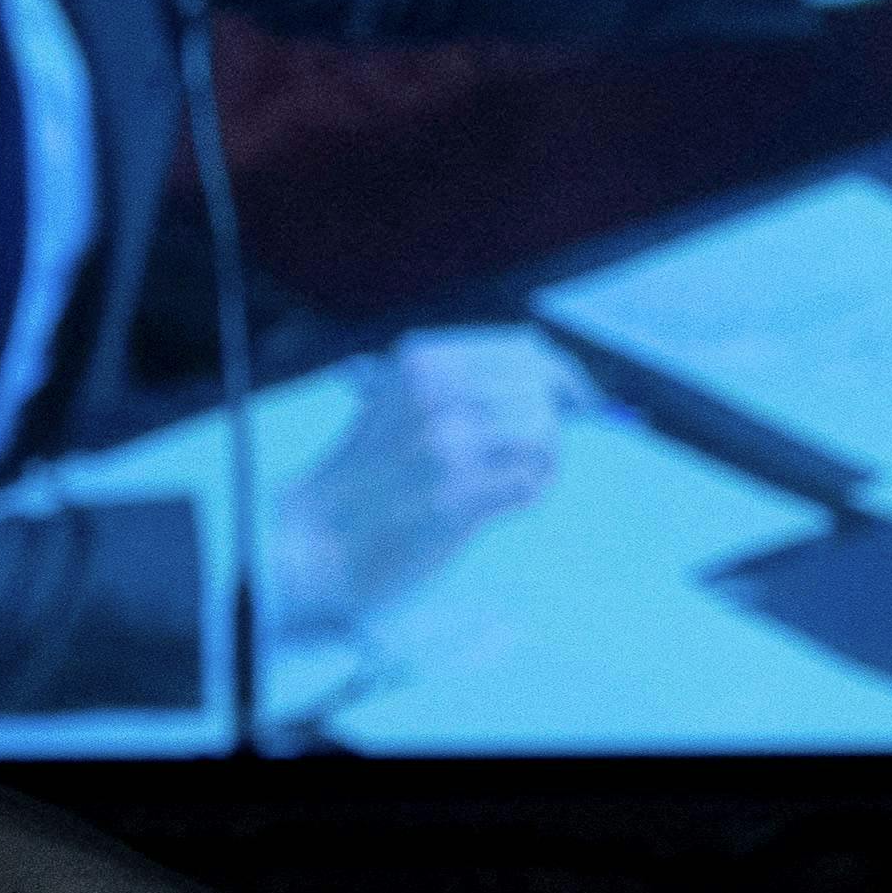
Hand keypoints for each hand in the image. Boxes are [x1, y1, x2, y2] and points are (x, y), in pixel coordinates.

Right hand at [266, 327, 573, 631]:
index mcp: (422, 364)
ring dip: (542, 463)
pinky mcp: (457, 497)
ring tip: (513, 486)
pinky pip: (531, 483)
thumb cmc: (360, 482)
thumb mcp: (397, 406)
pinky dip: (530, 494)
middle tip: (535, 458)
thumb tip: (551, 383)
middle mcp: (436, 394)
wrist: (311, 541)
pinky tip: (504, 506)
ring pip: (542, 435)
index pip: (524, 350)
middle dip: (552, 425)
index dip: (562, 375)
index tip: (580, 400)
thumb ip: (461, 387)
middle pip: (541, 391)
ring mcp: (447, 446)